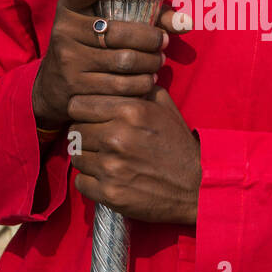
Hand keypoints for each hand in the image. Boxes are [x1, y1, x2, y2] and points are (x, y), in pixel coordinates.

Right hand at [31, 0, 188, 129]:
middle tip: (164, 42)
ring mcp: (67, 59)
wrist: (53, 84)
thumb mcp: (104, 22)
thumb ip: (146, 16)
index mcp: (69, 6)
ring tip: (159, 61)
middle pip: (117, 31)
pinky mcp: (74, 86)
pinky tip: (149, 79)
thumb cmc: (91, 44)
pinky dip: (141, 83)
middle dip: (150, 37)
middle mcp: (63, 29)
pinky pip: (118, 86)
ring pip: (122, 61)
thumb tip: (187, 22)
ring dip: (150, 62)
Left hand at [67, 86, 200, 225]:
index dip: (84, 111)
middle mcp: (117, 137)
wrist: (196, 187)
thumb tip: (117, 78)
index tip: (93, 118)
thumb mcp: (164, 108)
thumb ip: (138, 89)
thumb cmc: (179, 145)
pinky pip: (80, 182)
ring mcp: (111, 167)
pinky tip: (108, 178)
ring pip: (76, 157)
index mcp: (129, 111)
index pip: (77, 105)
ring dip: (88, 158)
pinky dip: (91, 182)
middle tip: (102, 142)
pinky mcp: (110, 193)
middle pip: (74, 131)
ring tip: (107, 160)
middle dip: (86, 135)